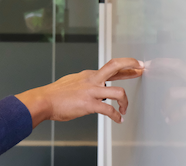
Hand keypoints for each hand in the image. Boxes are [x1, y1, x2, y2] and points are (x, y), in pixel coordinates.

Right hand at [15, 57, 143, 127]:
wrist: (44, 100)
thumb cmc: (55, 94)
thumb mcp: (72, 81)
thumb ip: (84, 82)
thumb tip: (92, 86)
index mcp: (88, 74)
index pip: (111, 67)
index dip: (126, 66)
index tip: (136, 66)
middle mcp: (91, 80)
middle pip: (115, 66)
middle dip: (131, 66)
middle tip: (141, 68)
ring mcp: (91, 91)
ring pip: (117, 91)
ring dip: (125, 102)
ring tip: (124, 109)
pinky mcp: (89, 104)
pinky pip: (108, 110)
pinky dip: (116, 116)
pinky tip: (118, 120)